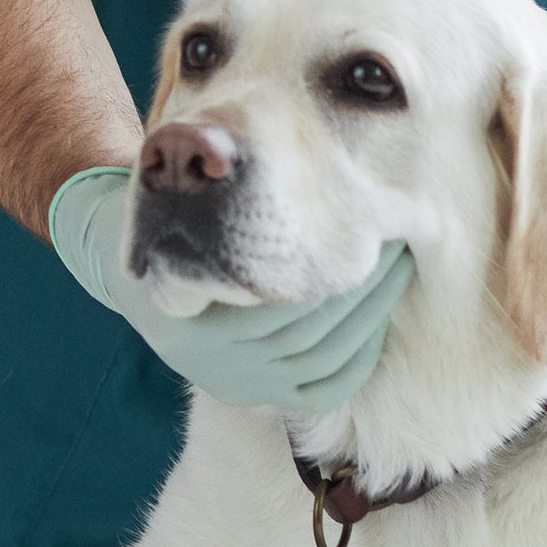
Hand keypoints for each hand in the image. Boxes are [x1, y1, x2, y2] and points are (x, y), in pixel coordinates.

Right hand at [48, 166, 414, 410]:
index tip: (362, 225)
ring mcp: (245, 385)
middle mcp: (219, 361)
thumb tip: (226, 145)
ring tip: (396, 269)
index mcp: (193, 318)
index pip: (275, 295)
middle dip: (361, 281)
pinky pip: (330, 385)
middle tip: (395, 241)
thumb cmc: (171, 237)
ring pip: (326, 353)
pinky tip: (379, 317)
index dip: (326, 262)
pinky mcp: (266, 401)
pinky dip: (361, 354)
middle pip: (310, 323)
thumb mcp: (168, 205)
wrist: (149, 297)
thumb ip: (199, 182)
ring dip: (371, 312)